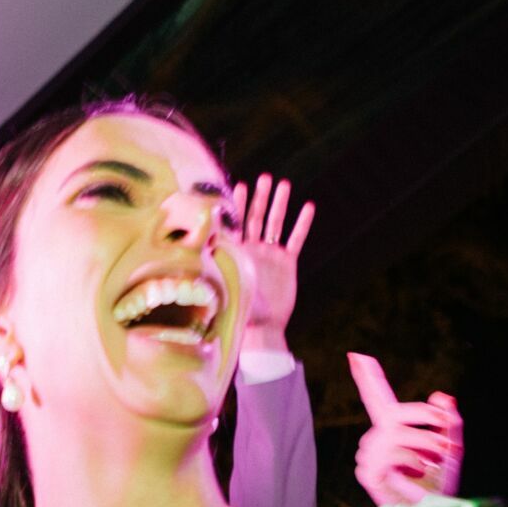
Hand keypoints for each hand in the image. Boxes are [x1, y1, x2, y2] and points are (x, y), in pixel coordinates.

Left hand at [226, 174, 314, 345]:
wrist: (263, 328)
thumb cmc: (241, 312)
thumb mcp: (229, 289)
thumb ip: (217, 272)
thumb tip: (200, 258)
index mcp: (236, 254)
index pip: (235, 224)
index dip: (236, 205)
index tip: (238, 185)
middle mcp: (253, 250)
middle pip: (256, 218)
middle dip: (260, 198)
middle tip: (265, 178)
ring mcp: (270, 254)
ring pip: (276, 224)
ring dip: (280, 205)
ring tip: (284, 184)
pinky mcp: (287, 262)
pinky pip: (296, 240)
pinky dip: (302, 225)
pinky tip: (308, 208)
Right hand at [348, 352, 462, 506]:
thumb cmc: (438, 481)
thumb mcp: (451, 446)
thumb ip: (449, 421)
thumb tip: (442, 395)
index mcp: (391, 429)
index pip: (377, 397)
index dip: (368, 376)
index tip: (356, 355)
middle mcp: (375, 439)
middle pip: (393, 411)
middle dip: (423, 418)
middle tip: (447, 432)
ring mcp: (368, 456)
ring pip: (395, 433)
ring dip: (425, 444)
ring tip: (438, 460)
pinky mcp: (367, 472)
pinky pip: (392, 453)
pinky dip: (412, 462)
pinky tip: (417, 475)